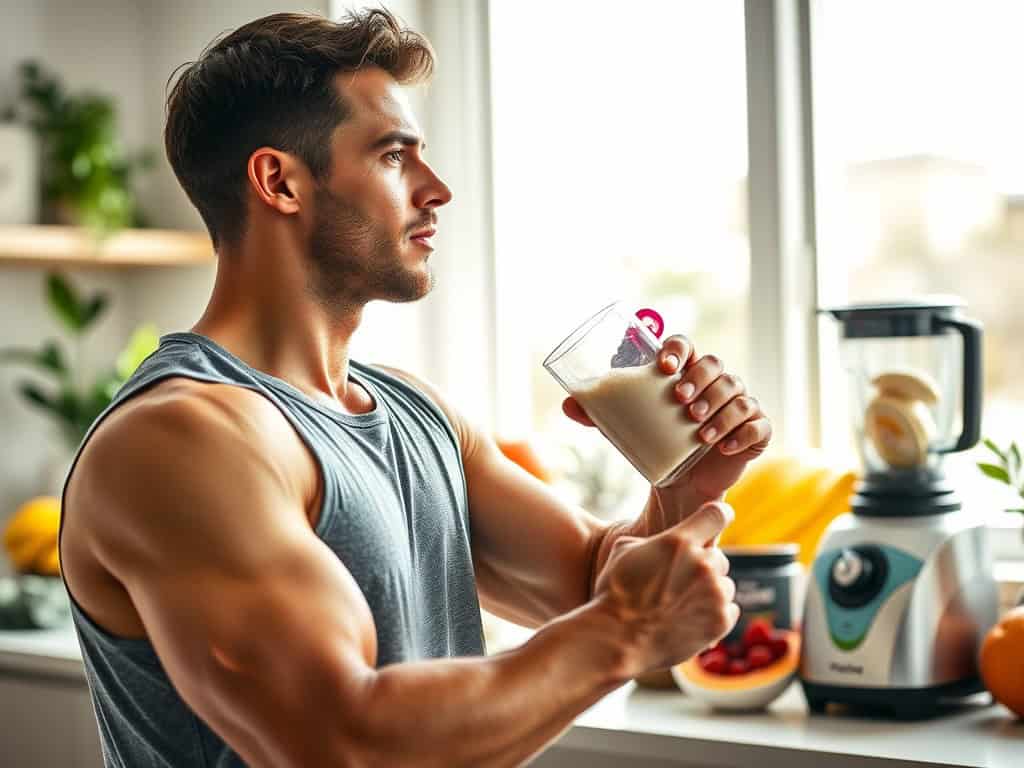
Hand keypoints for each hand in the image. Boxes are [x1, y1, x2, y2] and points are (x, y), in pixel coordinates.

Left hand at [563, 334, 770, 511]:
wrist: (679, 482)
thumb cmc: (654, 442)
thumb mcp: (623, 429)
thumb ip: (598, 415)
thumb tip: (567, 405)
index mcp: (684, 372)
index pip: (687, 346)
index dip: (678, 349)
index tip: (664, 367)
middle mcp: (715, 384)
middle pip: (716, 366)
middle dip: (700, 381)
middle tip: (681, 402)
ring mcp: (738, 406)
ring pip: (738, 394)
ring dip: (719, 409)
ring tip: (697, 431)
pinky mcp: (754, 433)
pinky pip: (758, 426)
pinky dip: (743, 434)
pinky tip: (725, 445)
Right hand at [592, 501, 737, 674]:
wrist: (617, 639)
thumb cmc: (614, 593)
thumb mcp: (623, 550)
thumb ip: (652, 539)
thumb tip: (661, 540)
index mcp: (680, 542)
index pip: (716, 515)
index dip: (718, 515)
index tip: (718, 518)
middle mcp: (703, 565)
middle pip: (718, 557)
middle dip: (703, 565)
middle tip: (681, 581)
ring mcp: (715, 595)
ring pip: (724, 584)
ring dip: (710, 591)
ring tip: (682, 603)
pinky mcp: (721, 622)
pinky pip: (730, 609)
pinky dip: (715, 613)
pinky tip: (691, 617)